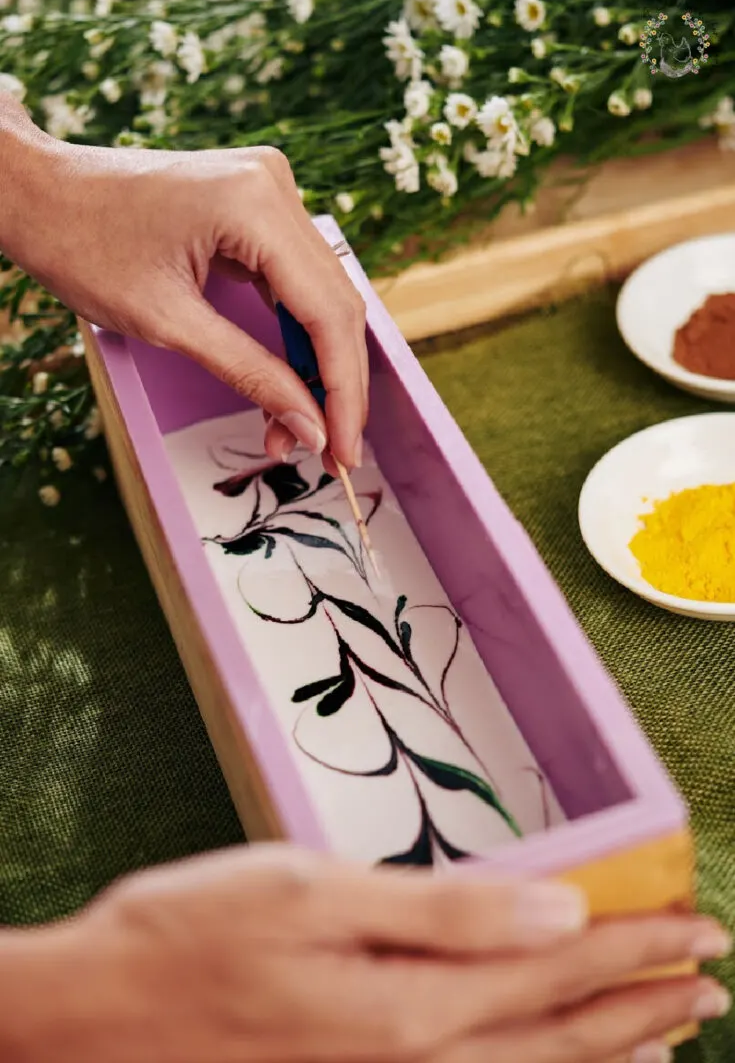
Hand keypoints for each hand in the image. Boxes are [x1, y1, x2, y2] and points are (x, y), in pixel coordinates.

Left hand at [0, 95, 366, 470]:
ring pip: (321, 295)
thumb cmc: (83, 246)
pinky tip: (290, 381)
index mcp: (256, 204)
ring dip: (316, 365)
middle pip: (336, 304)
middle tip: (330, 452)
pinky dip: (294, 334)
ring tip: (299, 428)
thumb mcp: (168, 323)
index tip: (344, 451)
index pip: (328, 313)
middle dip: (334, 386)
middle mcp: (276, 187)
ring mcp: (270, 191)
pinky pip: (295, 279)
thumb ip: (249, 374)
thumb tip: (309, 428)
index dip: (342, 391)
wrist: (37, 192)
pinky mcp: (257, 206)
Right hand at [30, 845, 729, 1062]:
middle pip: (563, 1031)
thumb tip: (558, 905)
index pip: (558, 966)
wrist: (103, 1017)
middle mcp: (419, 1060)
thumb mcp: (315, 893)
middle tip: (714, 977)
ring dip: (612, 1046)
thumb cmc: (199, 936)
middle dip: (646, 1000)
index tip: (700, 925)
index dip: (636, 944)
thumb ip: (442, 908)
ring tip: (673, 1031)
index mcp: (416, 1001)